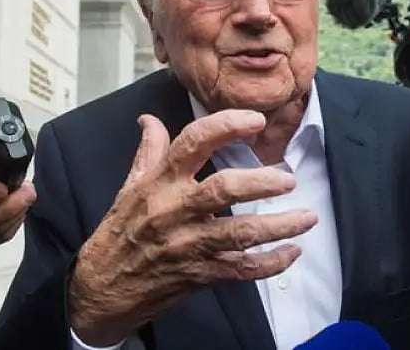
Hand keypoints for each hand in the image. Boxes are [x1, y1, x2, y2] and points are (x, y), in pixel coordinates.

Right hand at [69, 110, 317, 345]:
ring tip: (307, 217)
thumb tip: (149, 120)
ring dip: (279, 225)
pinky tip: (291, 252)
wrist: (101, 290)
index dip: (226, 126)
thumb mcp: (129, 188)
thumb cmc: (119, 235)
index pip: (193, 143)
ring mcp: (188, 244)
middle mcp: (174, 210)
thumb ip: (149, 153)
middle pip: (223, 188)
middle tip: (288, 180)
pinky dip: (270, 262)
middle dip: (261, 182)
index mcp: (159, 183)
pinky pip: (241, 269)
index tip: (255, 120)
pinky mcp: (198, 274)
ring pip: (240, 232)